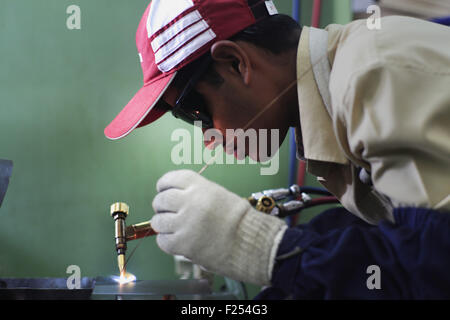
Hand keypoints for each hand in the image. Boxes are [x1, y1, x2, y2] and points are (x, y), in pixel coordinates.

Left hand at [151, 170, 286, 284]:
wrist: (250, 243)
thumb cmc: (238, 220)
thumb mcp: (218, 194)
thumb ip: (195, 192)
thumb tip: (172, 195)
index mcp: (200, 186)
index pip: (170, 179)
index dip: (163, 185)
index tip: (162, 189)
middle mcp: (190, 202)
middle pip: (161, 200)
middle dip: (161, 206)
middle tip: (167, 212)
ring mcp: (185, 223)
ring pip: (158, 221)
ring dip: (162, 225)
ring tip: (174, 228)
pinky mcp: (183, 244)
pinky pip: (162, 240)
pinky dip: (167, 241)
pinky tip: (178, 240)